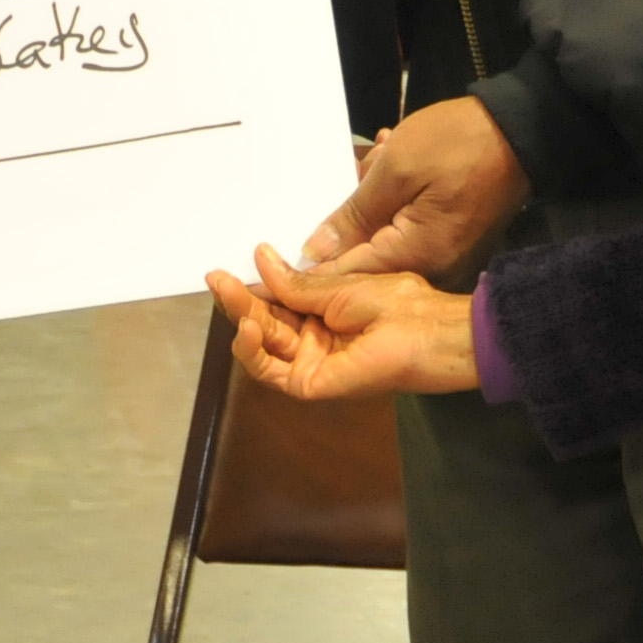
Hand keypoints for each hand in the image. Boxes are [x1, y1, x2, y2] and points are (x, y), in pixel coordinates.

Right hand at [209, 243, 481, 400]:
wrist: (426, 334)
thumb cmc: (395, 304)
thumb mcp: (339, 287)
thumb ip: (296, 283)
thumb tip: (262, 258)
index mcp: (323, 312)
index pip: (277, 301)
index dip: (251, 289)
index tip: (226, 270)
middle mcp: (313, 338)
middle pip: (264, 321)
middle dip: (239, 301)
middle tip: (216, 279)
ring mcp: (310, 362)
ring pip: (262, 345)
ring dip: (241, 320)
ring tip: (226, 293)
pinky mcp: (310, 384)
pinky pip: (271, 371)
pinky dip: (254, 350)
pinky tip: (249, 326)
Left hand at [303, 96, 532, 285]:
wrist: (526, 126)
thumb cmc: (459, 142)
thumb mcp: (397, 170)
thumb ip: (354, 215)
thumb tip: (316, 251)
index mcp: (415, 256)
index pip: (347, 275)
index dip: (311, 262)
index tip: (280, 248)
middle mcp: (431, 266)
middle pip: (364, 256)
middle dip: (349, 214)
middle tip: (358, 165)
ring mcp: (444, 253)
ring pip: (383, 235)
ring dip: (373, 196)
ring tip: (381, 153)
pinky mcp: (451, 236)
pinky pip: (406, 225)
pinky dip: (394, 195)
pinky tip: (393, 156)